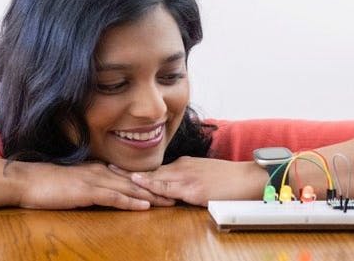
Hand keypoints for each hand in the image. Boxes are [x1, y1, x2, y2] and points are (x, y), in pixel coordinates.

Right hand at [9, 160, 174, 209]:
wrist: (32, 179)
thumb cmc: (54, 182)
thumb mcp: (80, 181)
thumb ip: (96, 183)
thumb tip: (110, 190)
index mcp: (102, 170)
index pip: (131, 178)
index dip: (150, 183)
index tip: (165, 188)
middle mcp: (104, 172)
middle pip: (136, 183)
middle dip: (157, 189)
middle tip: (176, 195)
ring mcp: (97, 181)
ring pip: (130, 189)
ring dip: (150, 196)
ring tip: (168, 201)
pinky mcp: (88, 192)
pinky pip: (114, 197)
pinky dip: (130, 202)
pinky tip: (144, 207)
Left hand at [110, 156, 267, 205]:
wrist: (248, 178)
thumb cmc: (228, 178)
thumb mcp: (203, 173)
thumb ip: (186, 177)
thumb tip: (172, 186)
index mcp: (183, 165)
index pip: (155, 169)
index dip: (135, 170)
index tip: (118, 168)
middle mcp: (181, 168)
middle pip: (150, 170)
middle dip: (127, 171)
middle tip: (105, 166)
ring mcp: (187, 177)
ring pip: (155, 177)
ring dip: (132, 177)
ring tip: (112, 173)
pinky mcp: (194, 188)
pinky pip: (168, 188)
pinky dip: (151, 185)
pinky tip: (138, 184)